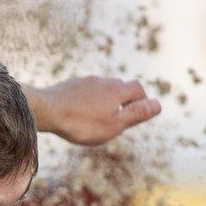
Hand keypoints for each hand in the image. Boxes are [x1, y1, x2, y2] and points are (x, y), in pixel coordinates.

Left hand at [31, 76, 162, 146]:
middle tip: (120, 117)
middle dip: (124, 99)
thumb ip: (136, 114)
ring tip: (99, 116)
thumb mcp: (114, 125)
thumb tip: (159, 105)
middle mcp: (103, 81)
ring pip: (102, 87)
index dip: (142, 100)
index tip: (139, 113)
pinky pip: (85, 89)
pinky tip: (80, 110)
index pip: (138, 89)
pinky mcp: (70, 84)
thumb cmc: (82, 123)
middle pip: (121, 86)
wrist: (46, 110)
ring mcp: (85, 81)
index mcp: (117, 91)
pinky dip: (88, 98)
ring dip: (105, 98)